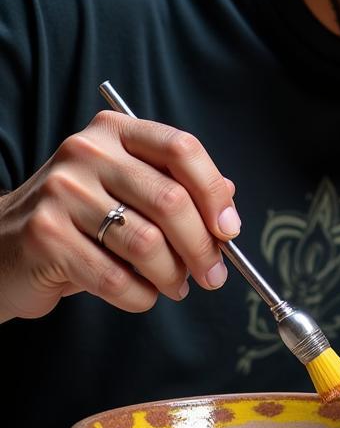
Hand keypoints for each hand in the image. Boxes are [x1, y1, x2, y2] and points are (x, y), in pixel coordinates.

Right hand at [0, 110, 237, 321]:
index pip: (182, 148)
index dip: (213, 192)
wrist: (4, 245)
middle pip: (171, 200)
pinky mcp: (44, 235)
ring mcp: (61, 192)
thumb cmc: (81, 219)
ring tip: (176, 286)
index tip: (229, 229)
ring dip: (172, 275)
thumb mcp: (128, 190)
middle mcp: (87, 152)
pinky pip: (114, 277)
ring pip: (146, 243)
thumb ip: (176, 187)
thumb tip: (227, 205)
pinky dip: (140, 295)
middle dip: (202, 247)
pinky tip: (143, 295)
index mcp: (115, 131)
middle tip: (213, 274)